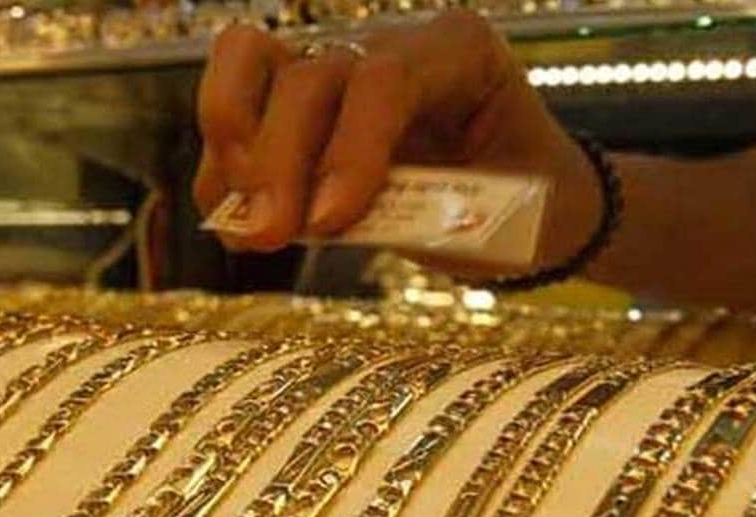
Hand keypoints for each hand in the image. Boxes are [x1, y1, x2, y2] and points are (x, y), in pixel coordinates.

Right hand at [193, 10, 601, 270]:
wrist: (531, 196)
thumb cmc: (531, 200)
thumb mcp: (506, 211)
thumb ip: (427, 212)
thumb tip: (326, 221)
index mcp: (458, 50)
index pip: (385, 79)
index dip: (347, 150)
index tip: (329, 225)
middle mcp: (388, 40)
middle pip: (307, 73)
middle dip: (278, 159)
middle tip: (269, 236)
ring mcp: (336, 60)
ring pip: (248, 61)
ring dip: (234, 152)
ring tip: (245, 229)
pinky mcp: (298, 100)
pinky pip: (236, 111)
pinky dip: (223, 171)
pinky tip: (236, 226)